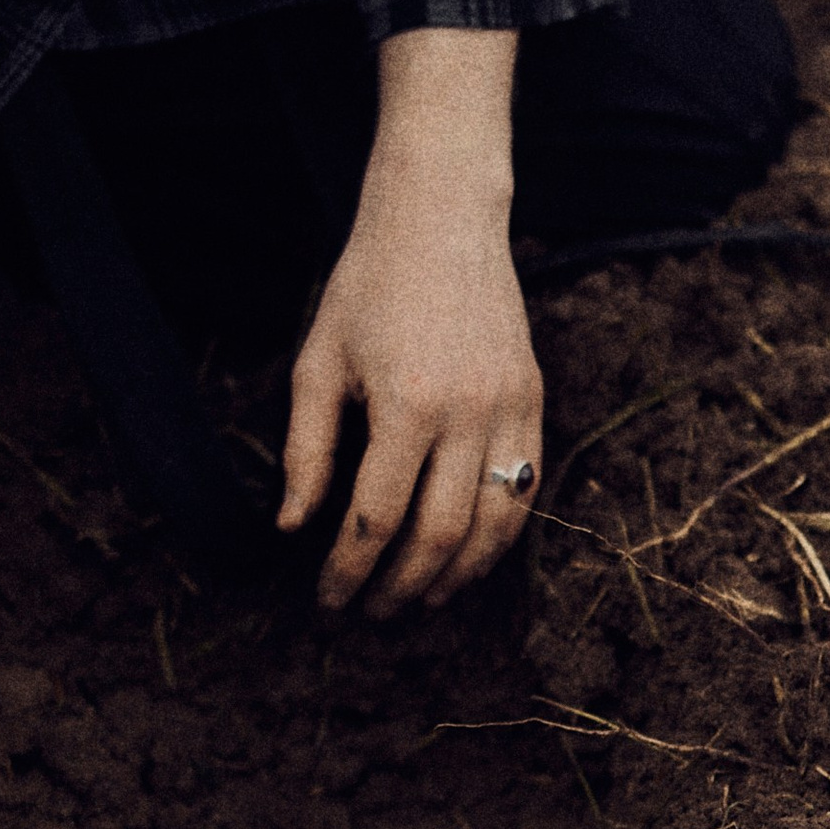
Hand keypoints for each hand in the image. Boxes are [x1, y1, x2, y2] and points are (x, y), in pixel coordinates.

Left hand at [279, 28, 542, 615]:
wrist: (442, 216)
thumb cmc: (368, 286)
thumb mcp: (318, 363)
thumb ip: (307, 452)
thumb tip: (294, 529)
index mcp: (406, 405)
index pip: (375, 518)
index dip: (348, 571)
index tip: (328, 600)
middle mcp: (468, 413)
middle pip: (438, 535)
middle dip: (401, 586)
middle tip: (372, 613)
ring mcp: (511, 408)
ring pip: (494, 525)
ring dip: (457, 576)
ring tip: (422, 601)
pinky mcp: (535, 400)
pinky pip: (526, 490)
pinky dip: (499, 537)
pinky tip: (467, 558)